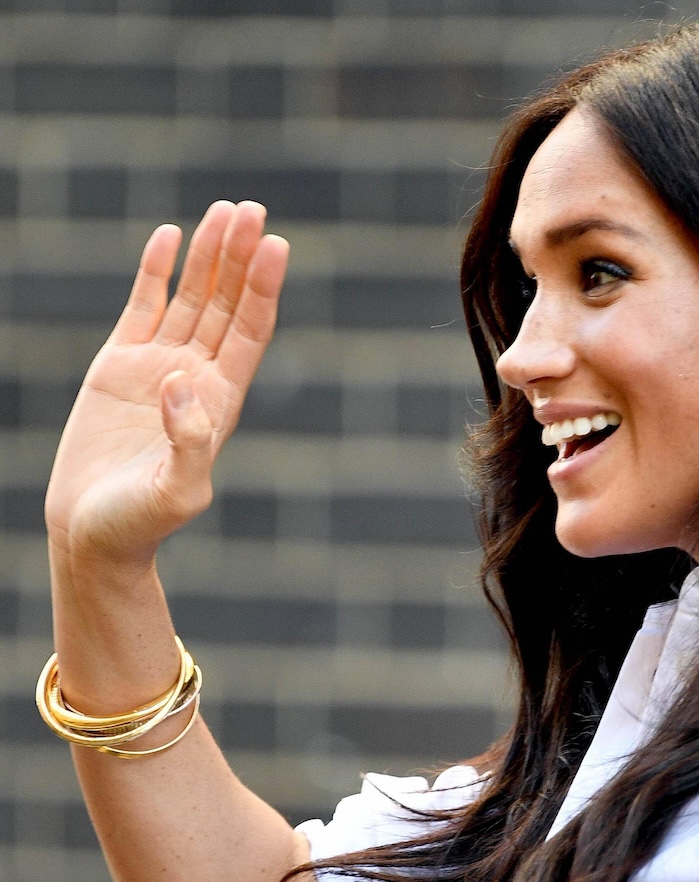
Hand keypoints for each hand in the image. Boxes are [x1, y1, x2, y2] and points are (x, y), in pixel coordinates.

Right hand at [44, 201, 288, 567]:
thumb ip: (189, 443)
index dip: (264, 287)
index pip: (251, 330)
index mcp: (222, 399)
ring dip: (207, 255)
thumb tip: (182, 383)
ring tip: (223, 210)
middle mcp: (198, 375)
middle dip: (239, 256)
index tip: (276, 245)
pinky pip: (144, 306)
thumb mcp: (176, 491)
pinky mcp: (119, 364)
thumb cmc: (141, 522)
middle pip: (227, 302)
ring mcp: (160, 365)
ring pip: (190, 296)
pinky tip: (169, 236)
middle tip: (252, 208)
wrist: (92, 533)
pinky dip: (155, 271)